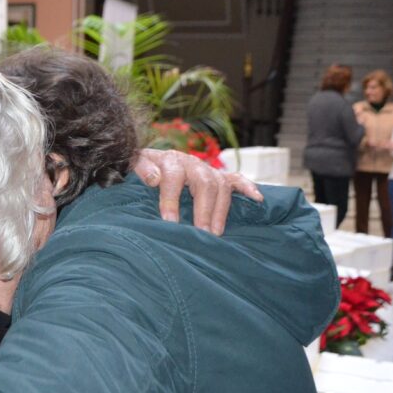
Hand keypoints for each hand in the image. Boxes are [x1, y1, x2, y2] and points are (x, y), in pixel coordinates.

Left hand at [135, 149, 262, 235]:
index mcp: (170, 160)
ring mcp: (208, 169)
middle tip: (201, 233)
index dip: (171, 199)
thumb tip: (154, 179)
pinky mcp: (219, 176)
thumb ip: (140, 168)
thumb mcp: (134, 164)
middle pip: (204, 183)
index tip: (170, 222)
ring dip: (220, 210)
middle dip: (203, 210)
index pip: (173, 178)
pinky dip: (248, 188)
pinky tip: (257, 199)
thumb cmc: (143, 168)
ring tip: (216, 233)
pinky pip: (237, 179)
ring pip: (221, 186)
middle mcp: (192, 163)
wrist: (151, 160)